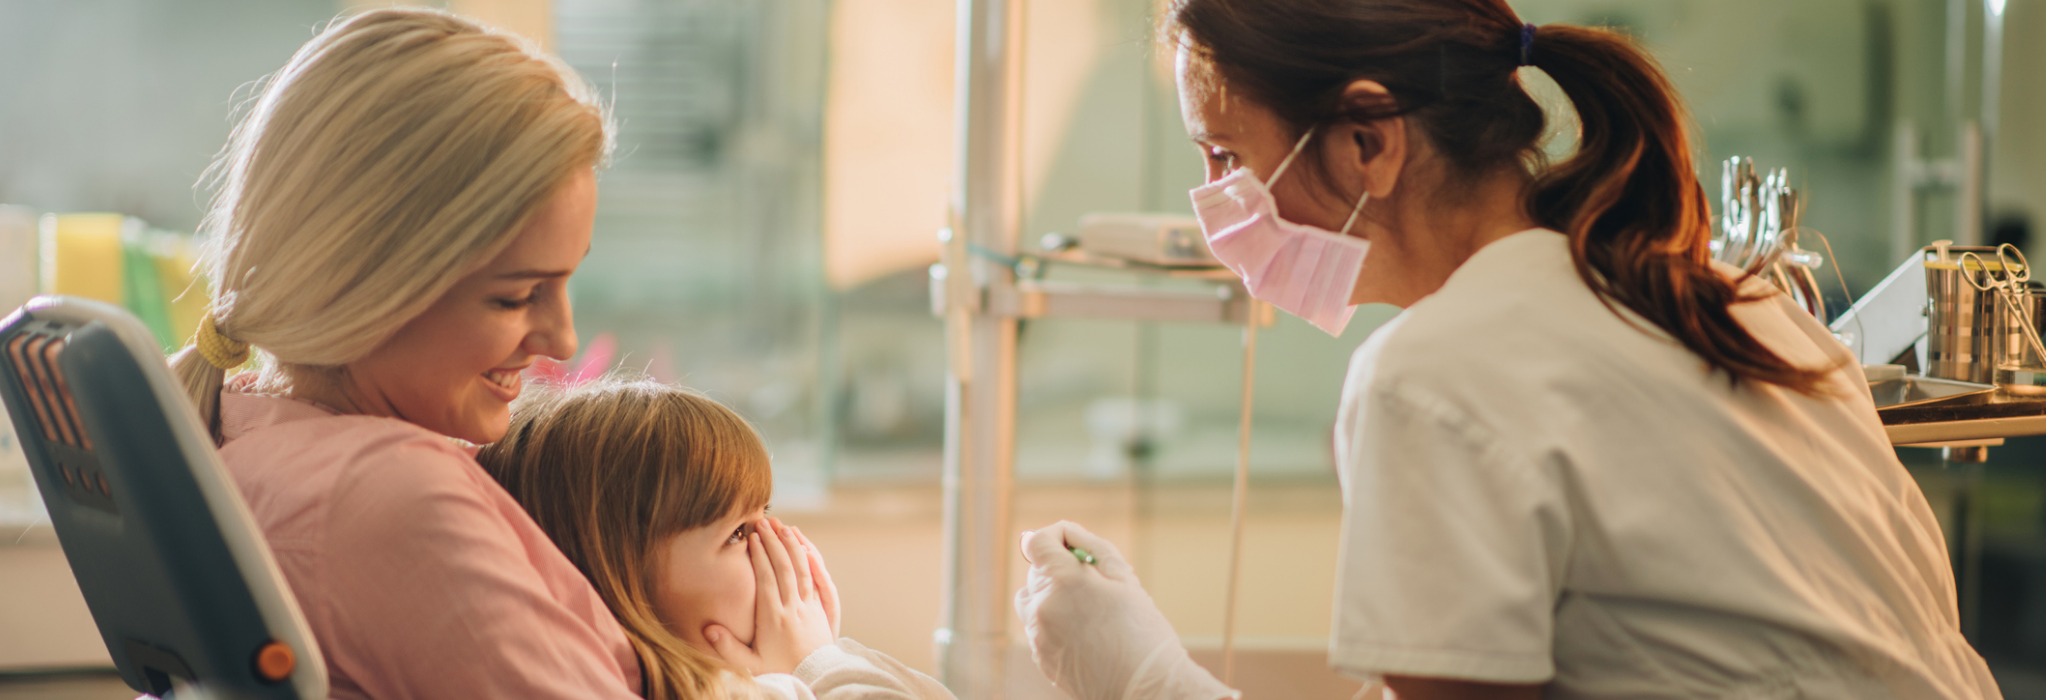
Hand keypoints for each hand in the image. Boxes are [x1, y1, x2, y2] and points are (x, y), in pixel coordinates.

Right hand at [704, 518, 834, 674]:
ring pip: (801, 569)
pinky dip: (809, 559)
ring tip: (782, 526)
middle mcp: (792, 608)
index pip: (767, 579)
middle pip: (784, 568)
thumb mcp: (750, 663)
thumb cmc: (780, 669)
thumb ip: (728, 647)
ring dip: (792, 545)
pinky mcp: (819, 606)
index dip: (760, 556)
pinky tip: (804, 546)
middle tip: (763, 522)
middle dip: (773, 542)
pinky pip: (815, 578)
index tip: (752, 537)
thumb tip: (708, 629)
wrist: (815, 676)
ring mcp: (808, 605)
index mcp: (773, 618)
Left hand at [1013, 521, 1236, 699]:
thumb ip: (1091, 547)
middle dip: (1060, 569)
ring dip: (1051, 595)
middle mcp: (1043, 607)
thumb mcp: (1124, 578)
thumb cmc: (1142, 631)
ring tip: (1086, 610)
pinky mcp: (1041, 657)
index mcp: (1065, 581)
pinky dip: (1053, 622)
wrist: (1145, 687)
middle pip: (1036, 571)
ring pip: (1031, 600)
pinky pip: (1037, 628)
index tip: (1072, 544)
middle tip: (1095, 584)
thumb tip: (1066, 533)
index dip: (1054, 536)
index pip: (1036, 542)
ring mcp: (1038, 635)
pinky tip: (1084, 634)